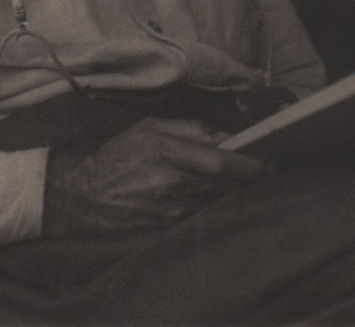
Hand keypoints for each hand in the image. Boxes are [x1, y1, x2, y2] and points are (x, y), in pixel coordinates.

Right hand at [42, 116, 269, 237]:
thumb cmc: (118, 154)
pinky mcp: (168, 227)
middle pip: (225, 184)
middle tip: (267, 166)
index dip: (251, 163)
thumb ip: (190, 127)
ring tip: (243, 177)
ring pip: (216, 199)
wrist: (82, 195)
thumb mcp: (149, 126)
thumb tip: (227, 134)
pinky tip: (213, 193)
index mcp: (166, 150)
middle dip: (249, 176)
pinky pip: (201, 213)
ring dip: (232, 190)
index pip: (221, 162)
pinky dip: (211, 202)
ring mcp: (170, 210)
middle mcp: (171, 183)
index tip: (271, 159)